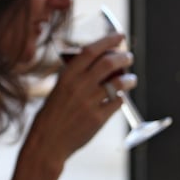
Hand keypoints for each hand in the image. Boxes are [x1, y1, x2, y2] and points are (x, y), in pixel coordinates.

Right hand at [30, 34, 135, 161]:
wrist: (47, 143)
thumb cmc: (51, 116)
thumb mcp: (58, 90)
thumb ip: (75, 78)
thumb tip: (97, 65)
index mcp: (67, 76)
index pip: (91, 51)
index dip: (107, 40)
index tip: (119, 35)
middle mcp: (79, 87)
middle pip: (108, 64)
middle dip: (123, 58)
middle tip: (129, 57)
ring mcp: (89, 103)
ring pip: (117, 84)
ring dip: (128, 79)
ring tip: (131, 79)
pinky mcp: (98, 118)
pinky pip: (117, 102)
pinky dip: (121, 98)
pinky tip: (120, 97)